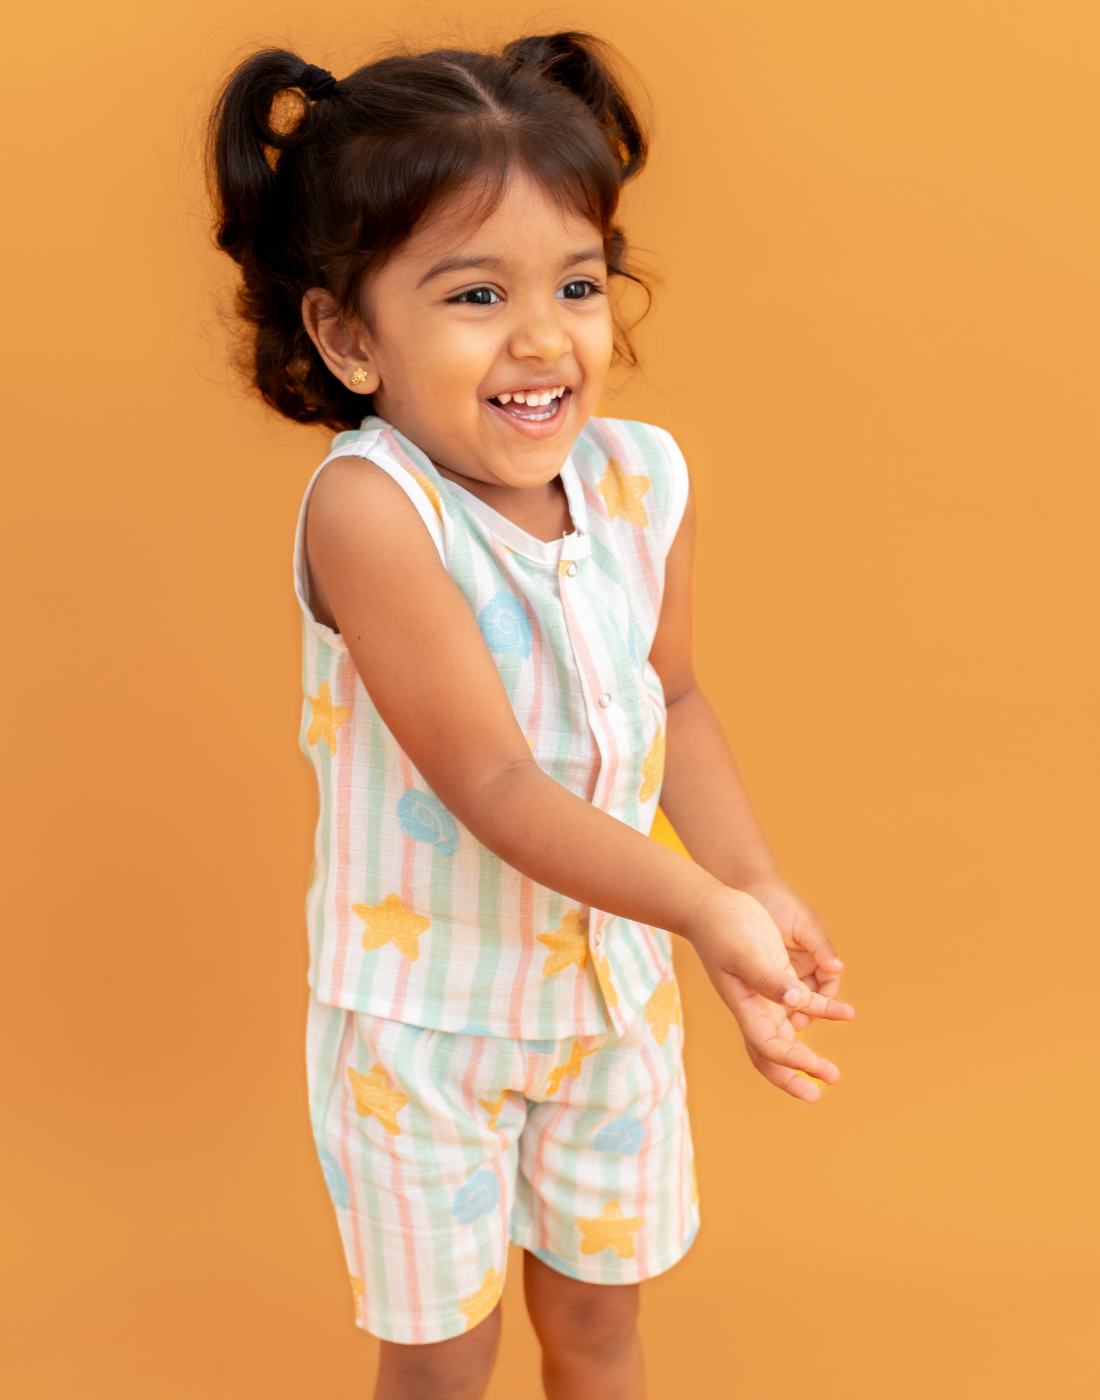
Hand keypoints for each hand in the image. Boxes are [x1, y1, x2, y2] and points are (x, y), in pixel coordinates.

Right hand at [684, 884, 853, 1103]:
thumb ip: (769, 979)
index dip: (792, 1062)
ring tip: (833, 1073)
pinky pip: (804, 1002)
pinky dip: (823, 1011)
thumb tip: (796, 1001)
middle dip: (795, 1076)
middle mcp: (754, 1008)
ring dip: (809, 1053)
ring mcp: (766, 995)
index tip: (816, 1069)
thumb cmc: (721, 929)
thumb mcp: (744, 953)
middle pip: (773, 1053)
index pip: (767, 1047)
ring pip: (789, 1034)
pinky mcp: (778, 977)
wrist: (712, 905)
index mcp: (744, 1007)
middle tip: (819, 1092)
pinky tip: (845, 1013)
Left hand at [740, 873, 843, 1031]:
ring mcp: (783, 967)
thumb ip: (820, 946)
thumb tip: (839, 969)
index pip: (829, 986)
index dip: (826, 1002)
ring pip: (792, 1000)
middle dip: (806, 1013)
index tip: (815, 1011)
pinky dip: (771, 1003)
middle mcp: (803, 964)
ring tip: (780, 1023)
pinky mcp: (764, 968)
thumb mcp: (802, 924)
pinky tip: (763, 1011)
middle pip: (811, 999)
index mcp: (818, 954)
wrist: (749, 886)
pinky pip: (772, 992)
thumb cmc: (779, 901)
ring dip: (789, 1011)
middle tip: (794, 1024)